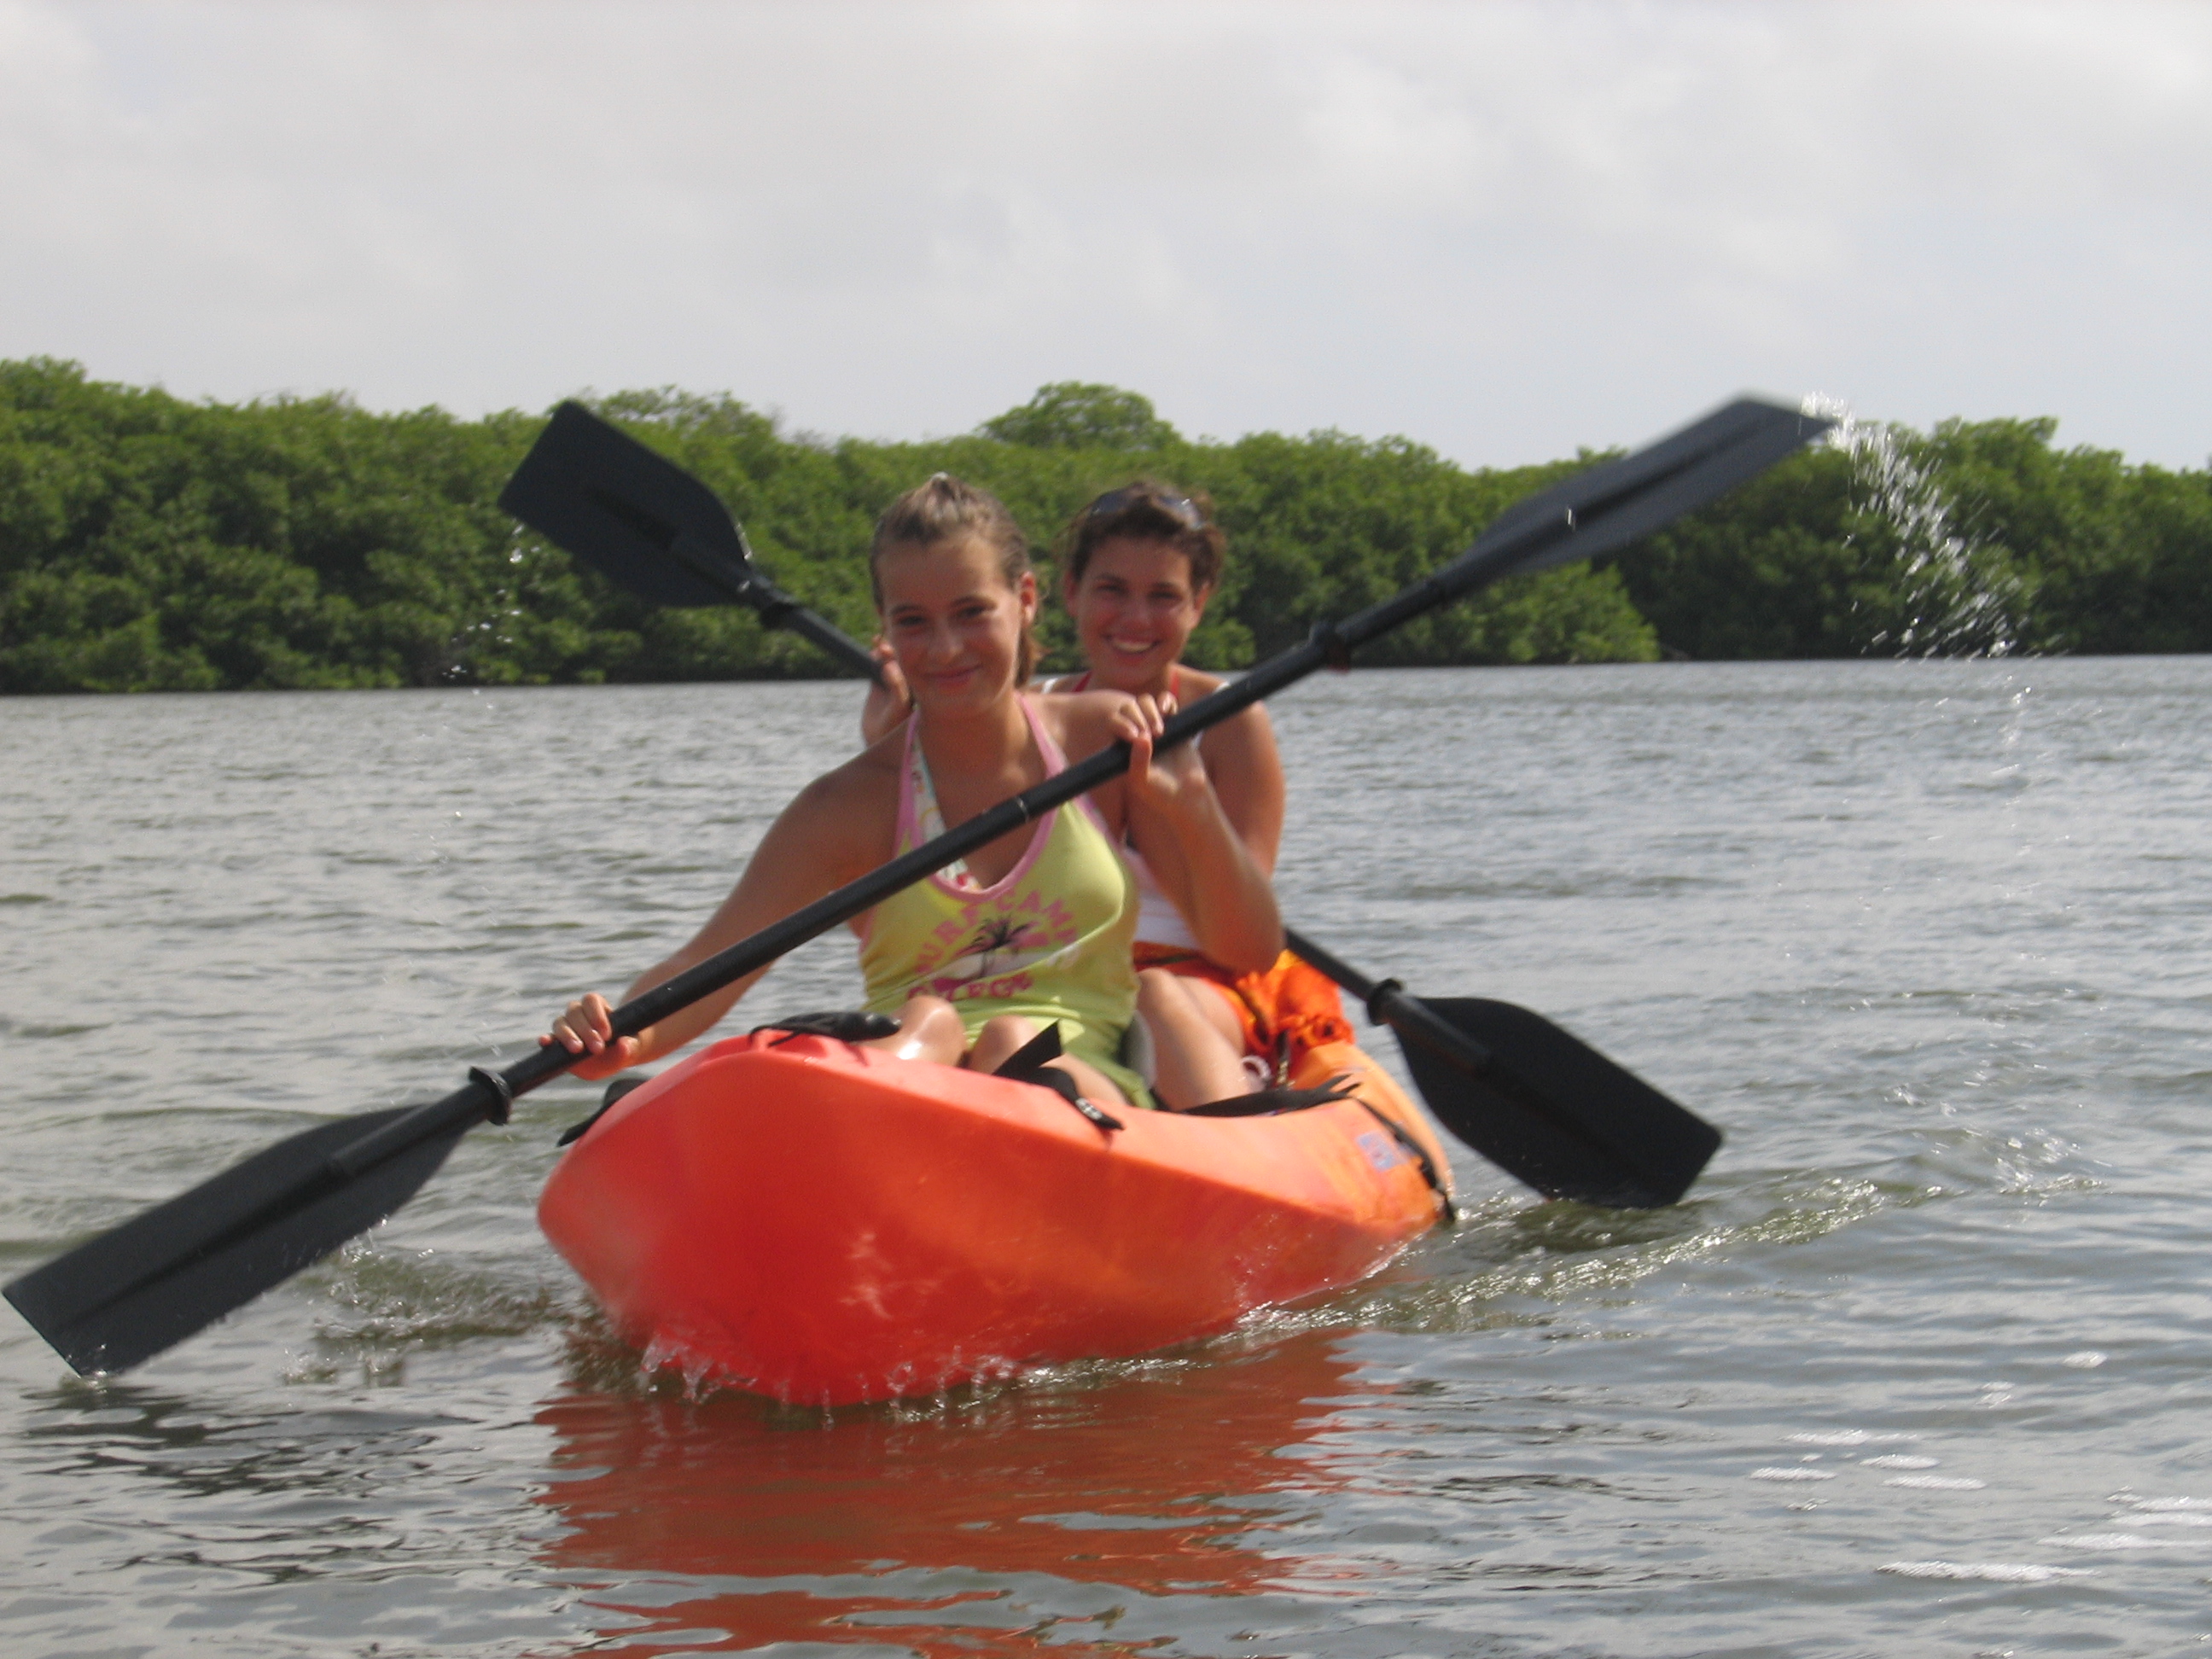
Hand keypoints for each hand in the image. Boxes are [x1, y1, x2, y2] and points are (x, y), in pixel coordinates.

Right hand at [541, 992, 642, 1080]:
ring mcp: (567, 1027)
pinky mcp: (558, 1043)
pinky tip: (545, 1042)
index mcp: (598, 1006)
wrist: (615, 1058)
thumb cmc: (626, 1047)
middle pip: (575, 1011)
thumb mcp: (633, 1048)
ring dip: (568, 1035)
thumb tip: (623, 1045)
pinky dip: (547, 1040)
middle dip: (586, 1030)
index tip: (607, 1035)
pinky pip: (549, 1038)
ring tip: (578, 1049)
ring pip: (560, 1022)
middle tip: (598, 1048)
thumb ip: (631, 1047)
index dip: (597, 1015)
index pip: (591, 1000)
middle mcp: (579, 1013)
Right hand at [859, 639, 911, 745]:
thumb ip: (897, 687)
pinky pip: (877, 667)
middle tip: (884, 645)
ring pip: (890, 661)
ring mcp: (893, 683)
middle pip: (903, 661)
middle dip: (895, 651)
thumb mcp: (898, 708)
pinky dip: (875, 656)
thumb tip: (890, 665)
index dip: (907, 655)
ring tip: (878, 642)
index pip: (915, 666)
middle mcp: (907, 683)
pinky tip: (874, 646)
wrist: (877, 739)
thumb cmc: (894, 727)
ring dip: (885, 651)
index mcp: (919, 687)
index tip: (898, 649)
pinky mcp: (879, 685)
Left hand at [1113, 691, 1210, 818]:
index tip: (1134, 736)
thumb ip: (1138, 762)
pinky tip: (1167, 710)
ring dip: (1150, 711)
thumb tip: (1140, 737)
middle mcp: (1136, 732)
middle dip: (1137, 718)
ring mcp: (1154, 725)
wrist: (1188, 795)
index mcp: (1122, 744)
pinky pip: (1166, 702)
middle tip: (1151, 736)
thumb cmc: (1160, 792)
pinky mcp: (1174, 722)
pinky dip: (1165, 701)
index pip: (1114, 723)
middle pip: (1128, 709)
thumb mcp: (1143, 782)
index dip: (1122, 724)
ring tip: (1159, 732)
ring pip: (1145, 702)